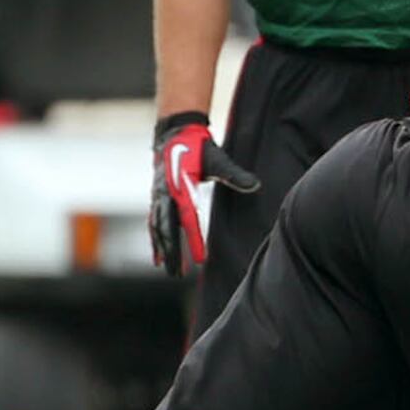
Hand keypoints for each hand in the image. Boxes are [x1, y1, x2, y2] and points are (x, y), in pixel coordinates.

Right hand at [151, 111, 256, 276]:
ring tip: (168, 270)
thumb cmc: (200, 148)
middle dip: (172, 252)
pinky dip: (155, 240)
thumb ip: (235, 175)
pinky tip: (157, 256)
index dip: (193, 241)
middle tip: (178, 275)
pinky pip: (153, 222)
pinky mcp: (157, 198)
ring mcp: (158, 196)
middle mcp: (164, 194)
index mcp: (180, 187)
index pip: (187, 220)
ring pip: (157, 228)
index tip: (200, 260)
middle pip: (166, 229)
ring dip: (162, 249)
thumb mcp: (219, 160)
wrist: (176, 134)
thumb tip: (255, 185)